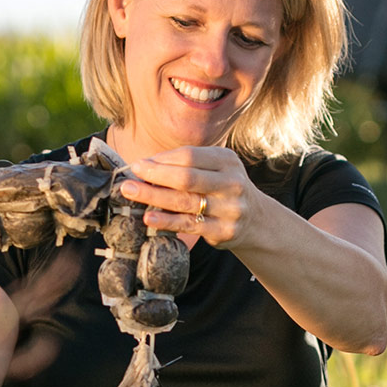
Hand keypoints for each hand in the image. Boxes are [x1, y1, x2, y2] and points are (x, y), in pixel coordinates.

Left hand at [116, 147, 262, 248]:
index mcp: (227, 160)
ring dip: (153, 197)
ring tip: (131, 193)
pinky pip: (189, 225)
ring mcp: (230, 208)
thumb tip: (147, 165)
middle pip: (186, 178)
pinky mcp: (224, 230)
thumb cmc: (223, 188)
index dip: (161, 161)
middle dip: (154, 177)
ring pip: (185, 202)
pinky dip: (167, 221)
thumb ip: (186, 164)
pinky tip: (149, 218)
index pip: (189, 156)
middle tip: (129, 178)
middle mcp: (232, 183)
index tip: (139, 164)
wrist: (256, 219)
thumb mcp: (214, 168)